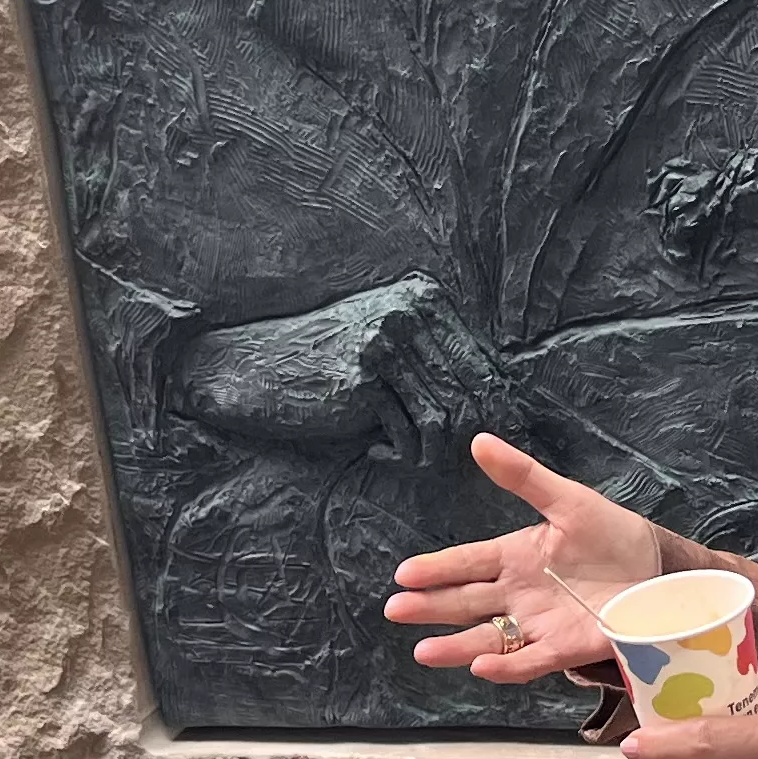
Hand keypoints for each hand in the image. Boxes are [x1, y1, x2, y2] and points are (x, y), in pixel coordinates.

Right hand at [167, 278, 507, 470]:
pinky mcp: (365, 382)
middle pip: (469, 388)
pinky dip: (403, 456)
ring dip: (431, 452)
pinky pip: (412, 434)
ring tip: (410, 459)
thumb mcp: (387, 342)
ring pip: (445, 417)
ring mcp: (386, 346)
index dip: (487, 402)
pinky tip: (378, 453)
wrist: (261, 368)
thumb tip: (496, 399)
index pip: (480, 358)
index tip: (482, 434)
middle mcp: (409, 315)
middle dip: (464, 434)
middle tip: (444, 457)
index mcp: (423, 299)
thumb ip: (436, 357)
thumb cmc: (329, 361)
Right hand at [386, 433, 658, 685]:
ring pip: (488, 637)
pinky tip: (482, 665)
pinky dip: (507, 665)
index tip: (404, 574)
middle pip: (466, 603)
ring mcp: (538, 623)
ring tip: (425, 651)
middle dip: (430, 607)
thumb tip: (480, 442)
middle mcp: (518, 593)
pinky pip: (530, 660)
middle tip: (396, 609)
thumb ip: (523, 476)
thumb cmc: (611, 533)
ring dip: (456, 645)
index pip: (466, 564)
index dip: (436, 569)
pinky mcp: (565, 648)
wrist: (658, 569)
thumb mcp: (567, 499)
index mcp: (514, 557)